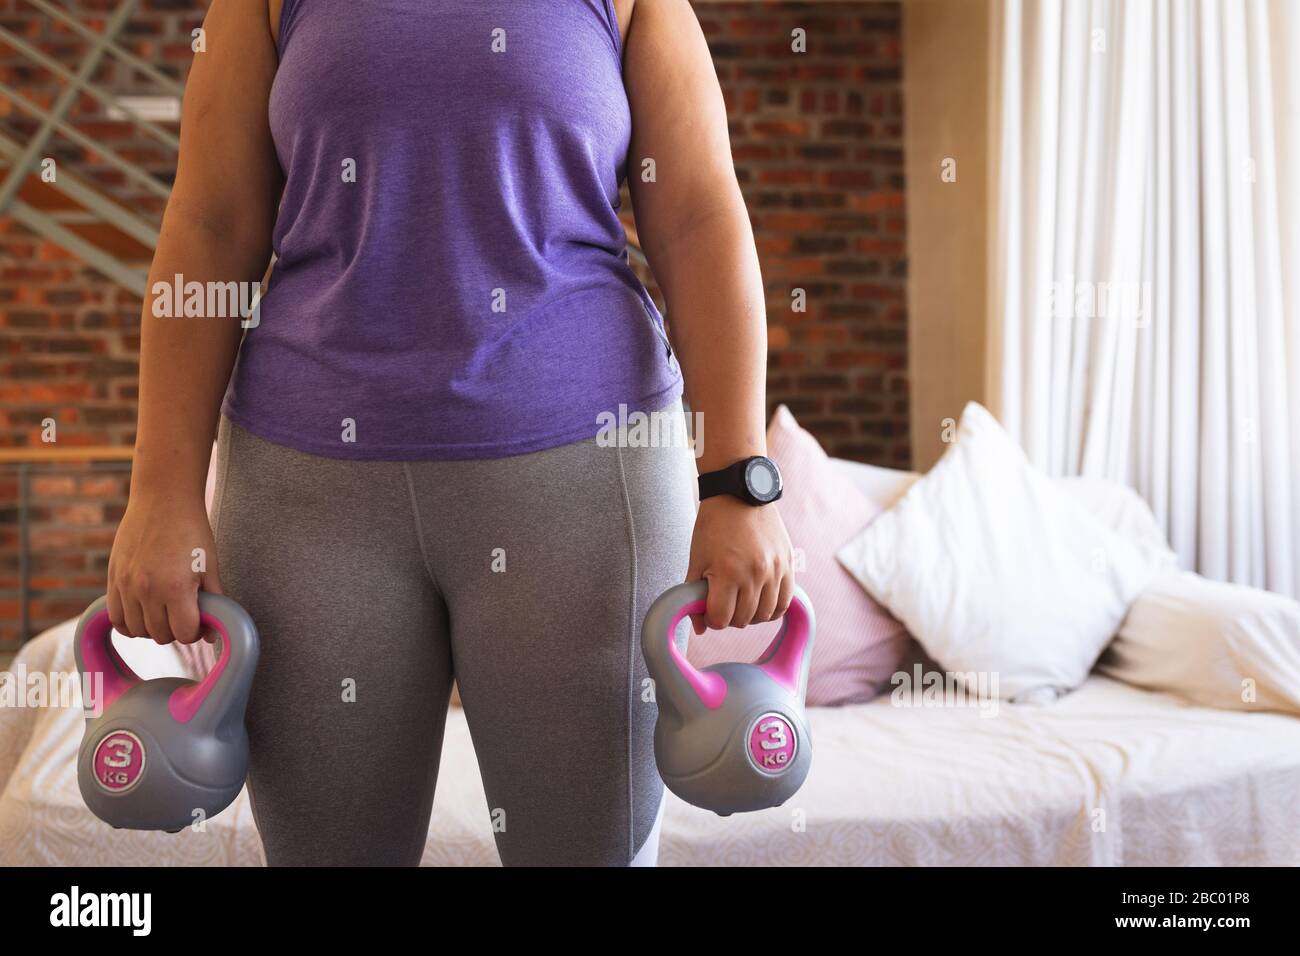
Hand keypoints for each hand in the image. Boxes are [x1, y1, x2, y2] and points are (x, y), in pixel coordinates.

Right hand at [107, 492, 222, 644]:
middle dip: (176, 630)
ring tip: (165, 612)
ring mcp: (126, 585)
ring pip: (138, 631)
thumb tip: (212, 634)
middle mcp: (147, 590)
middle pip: (160, 636)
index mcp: (175, 588)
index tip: (200, 621)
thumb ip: (213, 600)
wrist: (163, 499)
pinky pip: (116, 618)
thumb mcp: (210, 565)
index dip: (196, 632)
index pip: (184, 634)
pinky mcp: (113, 579)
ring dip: (153, 628)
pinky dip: (130, 623)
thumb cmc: (192, 530)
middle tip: (184, 614)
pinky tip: (144, 612)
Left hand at [686, 495, 793, 633]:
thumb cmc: (713, 525)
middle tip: (724, 604)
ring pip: (765, 615)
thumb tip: (699, 628)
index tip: (709, 610)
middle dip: (730, 618)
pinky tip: (760, 602)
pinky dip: (772, 608)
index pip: (721, 619)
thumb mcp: (697, 559)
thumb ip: (694, 595)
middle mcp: (754, 573)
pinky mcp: (787, 565)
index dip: (712, 619)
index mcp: (727, 572)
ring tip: (742, 602)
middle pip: (743, 619)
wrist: (739, 494)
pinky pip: (784, 602)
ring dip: (751, 615)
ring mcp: (774, 569)